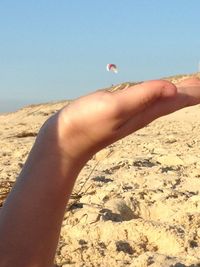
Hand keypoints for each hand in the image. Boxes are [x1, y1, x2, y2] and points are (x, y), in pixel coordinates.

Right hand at [45, 78, 199, 164]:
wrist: (66, 140)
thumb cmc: (86, 123)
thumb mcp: (115, 107)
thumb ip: (143, 96)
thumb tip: (173, 89)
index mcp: (145, 111)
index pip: (180, 99)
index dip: (196, 91)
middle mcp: (142, 114)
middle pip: (174, 102)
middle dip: (191, 93)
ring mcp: (130, 114)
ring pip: (161, 102)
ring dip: (177, 95)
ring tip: (188, 87)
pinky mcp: (119, 112)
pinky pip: (146, 101)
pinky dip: (157, 95)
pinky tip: (155, 95)